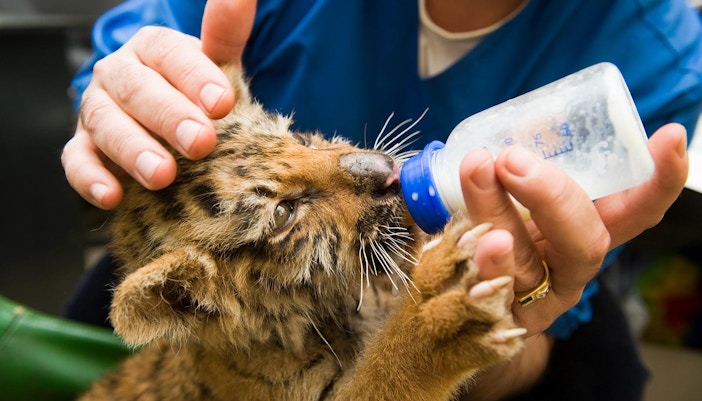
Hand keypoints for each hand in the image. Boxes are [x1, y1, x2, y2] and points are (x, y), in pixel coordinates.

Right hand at [61, 0, 256, 208]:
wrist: (169, 121)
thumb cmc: (197, 92)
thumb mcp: (217, 63)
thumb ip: (226, 33)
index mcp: (153, 49)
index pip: (169, 54)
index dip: (195, 77)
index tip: (223, 103)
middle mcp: (119, 74)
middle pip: (137, 90)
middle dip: (169, 116)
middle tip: (201, 143)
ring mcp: (97, 110)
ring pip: (105, 123)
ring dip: (133, 150)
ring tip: (163, 175)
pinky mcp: (84, 147)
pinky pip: (77, 160)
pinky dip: (90, 178)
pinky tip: (112, 196)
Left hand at [456, 123, 688, 398]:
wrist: (461, 299)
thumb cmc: (493, 231)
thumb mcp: (509, 196)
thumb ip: (512, 170)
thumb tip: (496, 139)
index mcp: (585, 233)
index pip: (634, 210)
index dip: (658, 180)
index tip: (670, 137)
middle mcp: (570, 269)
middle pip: (585, 243)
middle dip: (553, 197)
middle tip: (512, 158)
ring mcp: (536, 302)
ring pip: (524, 264)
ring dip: (498, 219)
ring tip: (479, 179)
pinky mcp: (497, 321)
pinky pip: (486, 296)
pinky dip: (475, 264)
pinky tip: (464, 243)